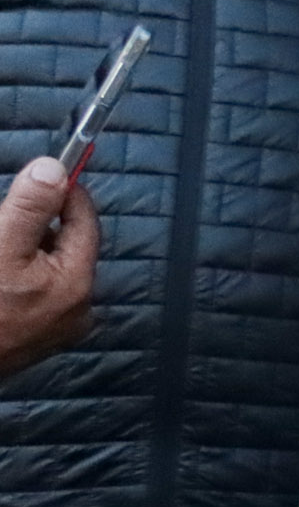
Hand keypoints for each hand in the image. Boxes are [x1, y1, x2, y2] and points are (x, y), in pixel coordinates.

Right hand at [0, 157, 97, 376]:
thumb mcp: (0, 247)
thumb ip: (29, 208)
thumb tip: (54, 169)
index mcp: (76, 284)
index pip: (84, 222)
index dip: (65, 193)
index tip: (48, 172)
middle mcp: (78, 308)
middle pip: (66, 245)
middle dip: (39, 223)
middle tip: (11, 212)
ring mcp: (58, 327)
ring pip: (50, 268)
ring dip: (28, 248)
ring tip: (4, 248)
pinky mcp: (38, 337)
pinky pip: (38, 291)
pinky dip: (22, 273)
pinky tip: (3, 272)